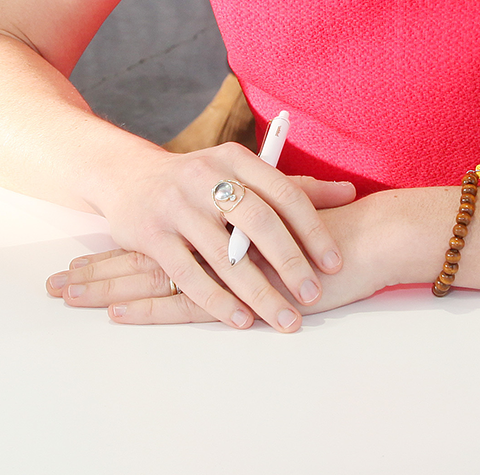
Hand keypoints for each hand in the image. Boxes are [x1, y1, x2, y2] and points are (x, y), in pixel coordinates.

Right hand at [58, 146, 352, 332]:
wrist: (128, 178)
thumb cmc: (201, 181)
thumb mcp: (244, 173)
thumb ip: (295, 186)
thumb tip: (350, 192)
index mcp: (236, 159)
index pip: (285, 193)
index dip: (312, 229)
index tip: (334, 263)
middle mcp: (206, 177)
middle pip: (258, 222)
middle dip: (289, 262)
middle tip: (312, 295)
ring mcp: (176, 206)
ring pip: (225, 256)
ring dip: (258, 292)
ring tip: (284, 319)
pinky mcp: (150, 235)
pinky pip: (189, 274)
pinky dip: (217, 301)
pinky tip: (241, 321)